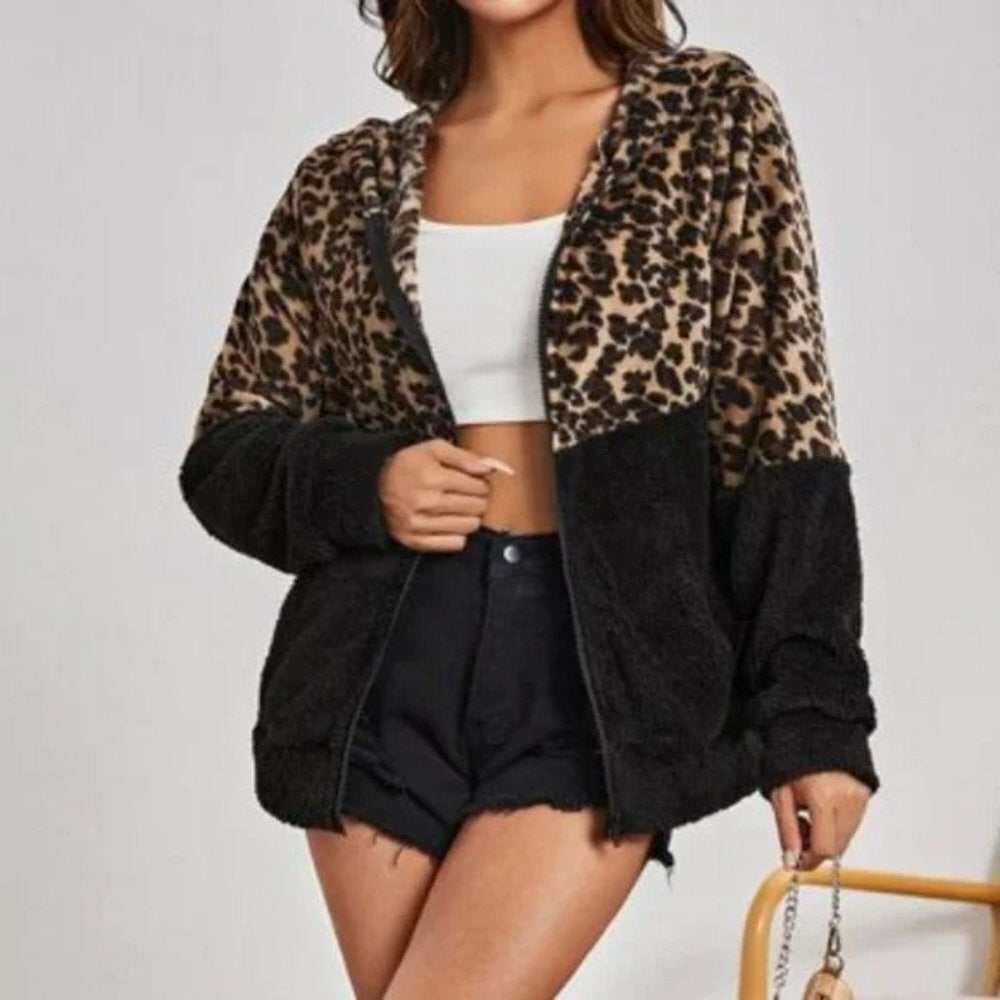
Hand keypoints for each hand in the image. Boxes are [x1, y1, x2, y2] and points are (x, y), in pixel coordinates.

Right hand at [377, 437, 512, 552]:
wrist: (375, 487)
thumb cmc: (409, 466)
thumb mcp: (433, 449)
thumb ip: (464, 456)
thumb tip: (490, 469)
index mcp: (433, 477)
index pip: (478, 486)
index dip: (482, 484)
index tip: (476, 483)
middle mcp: (426, 502)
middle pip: (476, 507)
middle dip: (479, 500)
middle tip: (470, 496)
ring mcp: (420, 524)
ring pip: (468, 526)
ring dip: (470, 518)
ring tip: (460, 509)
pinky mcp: (415, 540)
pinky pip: (454, 544)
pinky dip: (458, 535)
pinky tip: (451, 524)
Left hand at [770, 770, 870, 870]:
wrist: (815, 732)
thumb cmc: (794, 760)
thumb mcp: (781, 795)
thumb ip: (786, 831)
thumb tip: (790, 862)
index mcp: (824, 797)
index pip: (824, 848)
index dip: (808, 859)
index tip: (795, 859)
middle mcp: (848, 800)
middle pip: (837, 849)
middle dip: (815, 849)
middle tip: (799, 830)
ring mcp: (860, 799)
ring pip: (845, 840)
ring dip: (826, 838)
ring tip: (810, 815)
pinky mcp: (866, 797)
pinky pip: (852, 825)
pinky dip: (836, 826)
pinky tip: (823, 808)